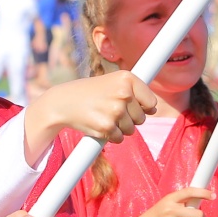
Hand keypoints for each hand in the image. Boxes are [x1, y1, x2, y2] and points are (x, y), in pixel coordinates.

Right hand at [26, 71, 159, 155]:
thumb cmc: (90, 92)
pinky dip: (110, 136)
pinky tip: (98, 124)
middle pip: (141, 118)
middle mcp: (123, 93)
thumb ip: (134, 92)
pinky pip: (119, 138)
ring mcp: (115, 110)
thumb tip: (154, 109)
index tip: (131, 105)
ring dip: (119, 128)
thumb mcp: (112, 83)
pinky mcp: (107, 127)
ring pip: (131, 130)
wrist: (63, 102)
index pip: (151, 102)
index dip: (143, 107)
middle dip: (129, 118)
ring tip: (103, 116)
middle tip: (110, 110)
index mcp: (127, 78)